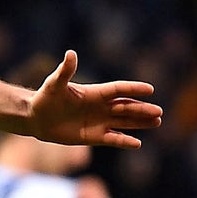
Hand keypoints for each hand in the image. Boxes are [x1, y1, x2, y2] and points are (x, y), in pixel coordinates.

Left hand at [25, 51, 160, 149]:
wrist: (37, 118)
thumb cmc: (45, 98)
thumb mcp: (54, 84)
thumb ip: (65, 71)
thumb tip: (71, 54)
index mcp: (94, 92)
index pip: (118, 89)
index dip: (133, 89)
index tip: (150, 89)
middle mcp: (100, 107)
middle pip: (126, 107)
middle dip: (142, 110)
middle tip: (159, 112)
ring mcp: (98, 122)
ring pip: (124, 122)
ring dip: (140, 122)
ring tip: (157, 122)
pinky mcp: (93, 136)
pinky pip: (112, 139)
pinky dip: (124, 141)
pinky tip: (137, 144)